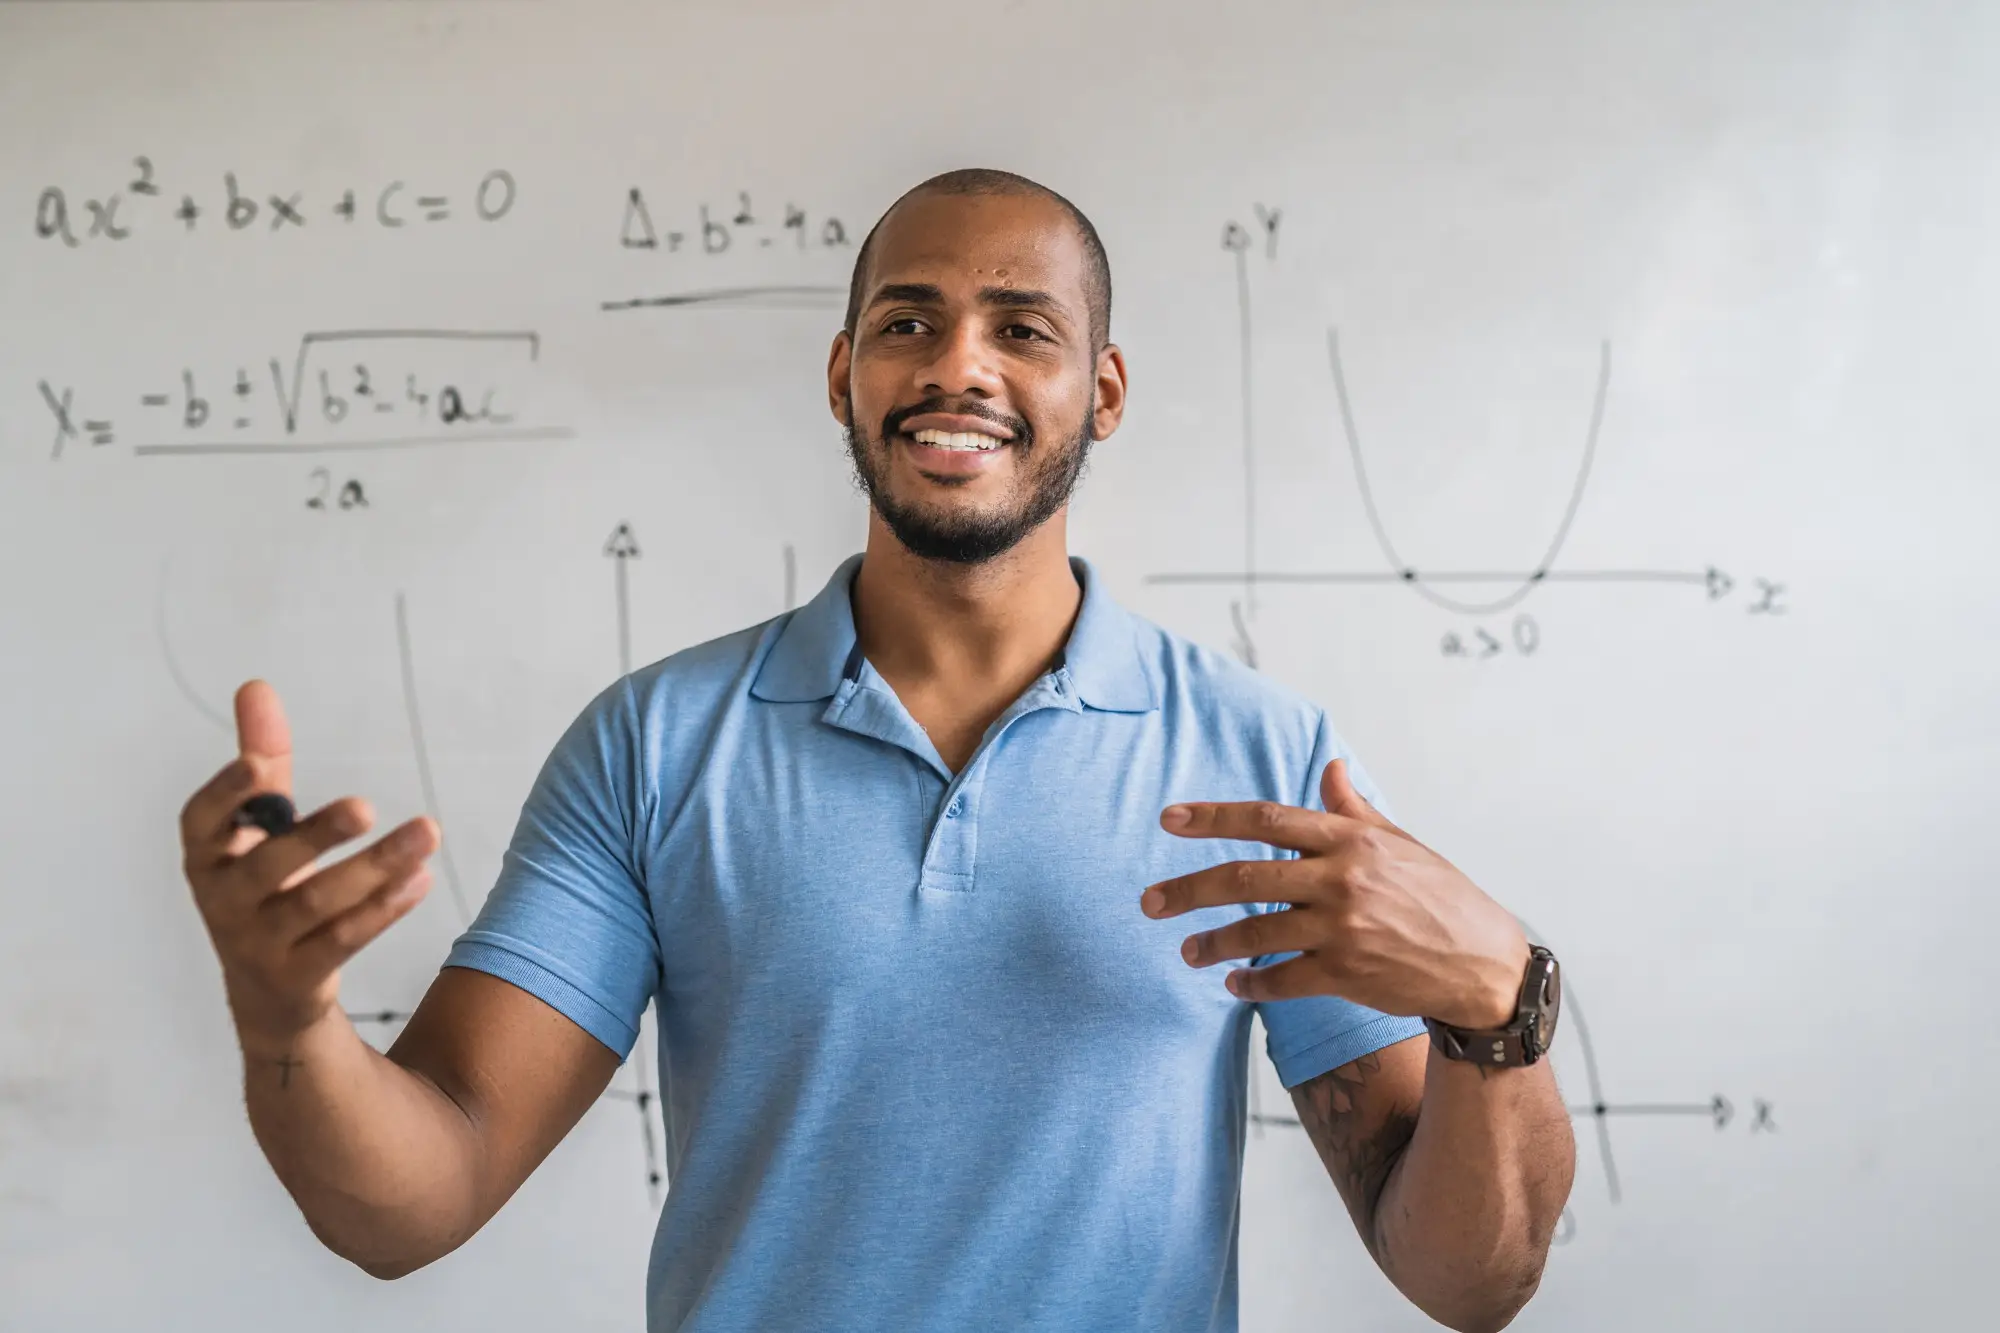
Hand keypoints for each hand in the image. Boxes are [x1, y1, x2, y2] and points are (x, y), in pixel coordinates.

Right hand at [179, 680, 438, 1047]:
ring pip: (316, 904)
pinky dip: (385, 908)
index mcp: (207, 856)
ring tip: (427, 832)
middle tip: (365, 805)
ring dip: (375, 867)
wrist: (266, 991)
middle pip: (270, 867)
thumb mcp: (257, 827)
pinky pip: (344, 940)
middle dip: (319, 835)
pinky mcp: (298, 976)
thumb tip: (256, 686)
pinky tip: (421, 878)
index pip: (202, 822)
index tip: (256, 763)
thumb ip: (262, 761)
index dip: (224, 794)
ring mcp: (258, 944)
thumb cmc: (262, 886)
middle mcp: (224, 901)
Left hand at [1139, 759, 1528, 1028]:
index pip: (1267, 819)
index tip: (1169, 820)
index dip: (1213, 818)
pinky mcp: (1346, 973)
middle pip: (1245, 876)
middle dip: (1188, 889)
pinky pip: (1281, 979)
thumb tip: (1329, 767)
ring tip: (1186, 951)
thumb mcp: (1400, 843)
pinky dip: (1251, 983)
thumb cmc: (1439, 896)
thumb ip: (1354, 809)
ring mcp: (1342, 928)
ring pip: (1255, 932)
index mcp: (1350, 839)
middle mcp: (1341, 879)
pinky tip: (1234, 983)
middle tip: (1150, 902)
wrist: (1484, 964)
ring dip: (1211, 942)